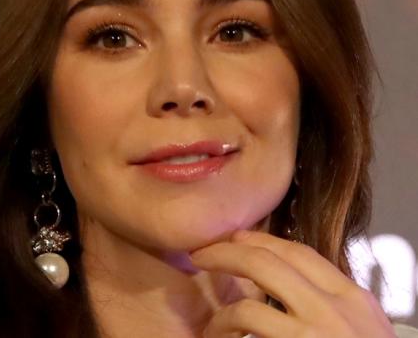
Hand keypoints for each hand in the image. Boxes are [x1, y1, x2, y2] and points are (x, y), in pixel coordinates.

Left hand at [189, 230, 394, 337]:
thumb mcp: (364, 329)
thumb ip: (332, 303)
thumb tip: (292, 284)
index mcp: (353, 298)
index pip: (299, 252)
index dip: (260, 240)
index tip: (236, 238)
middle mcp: (335, 310)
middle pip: (265, 263)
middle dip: (224, 254)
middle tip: (200, 255)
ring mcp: (314, 336)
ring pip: (248, 307)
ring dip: (222, 316)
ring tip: (213, 329)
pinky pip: (248, 337)